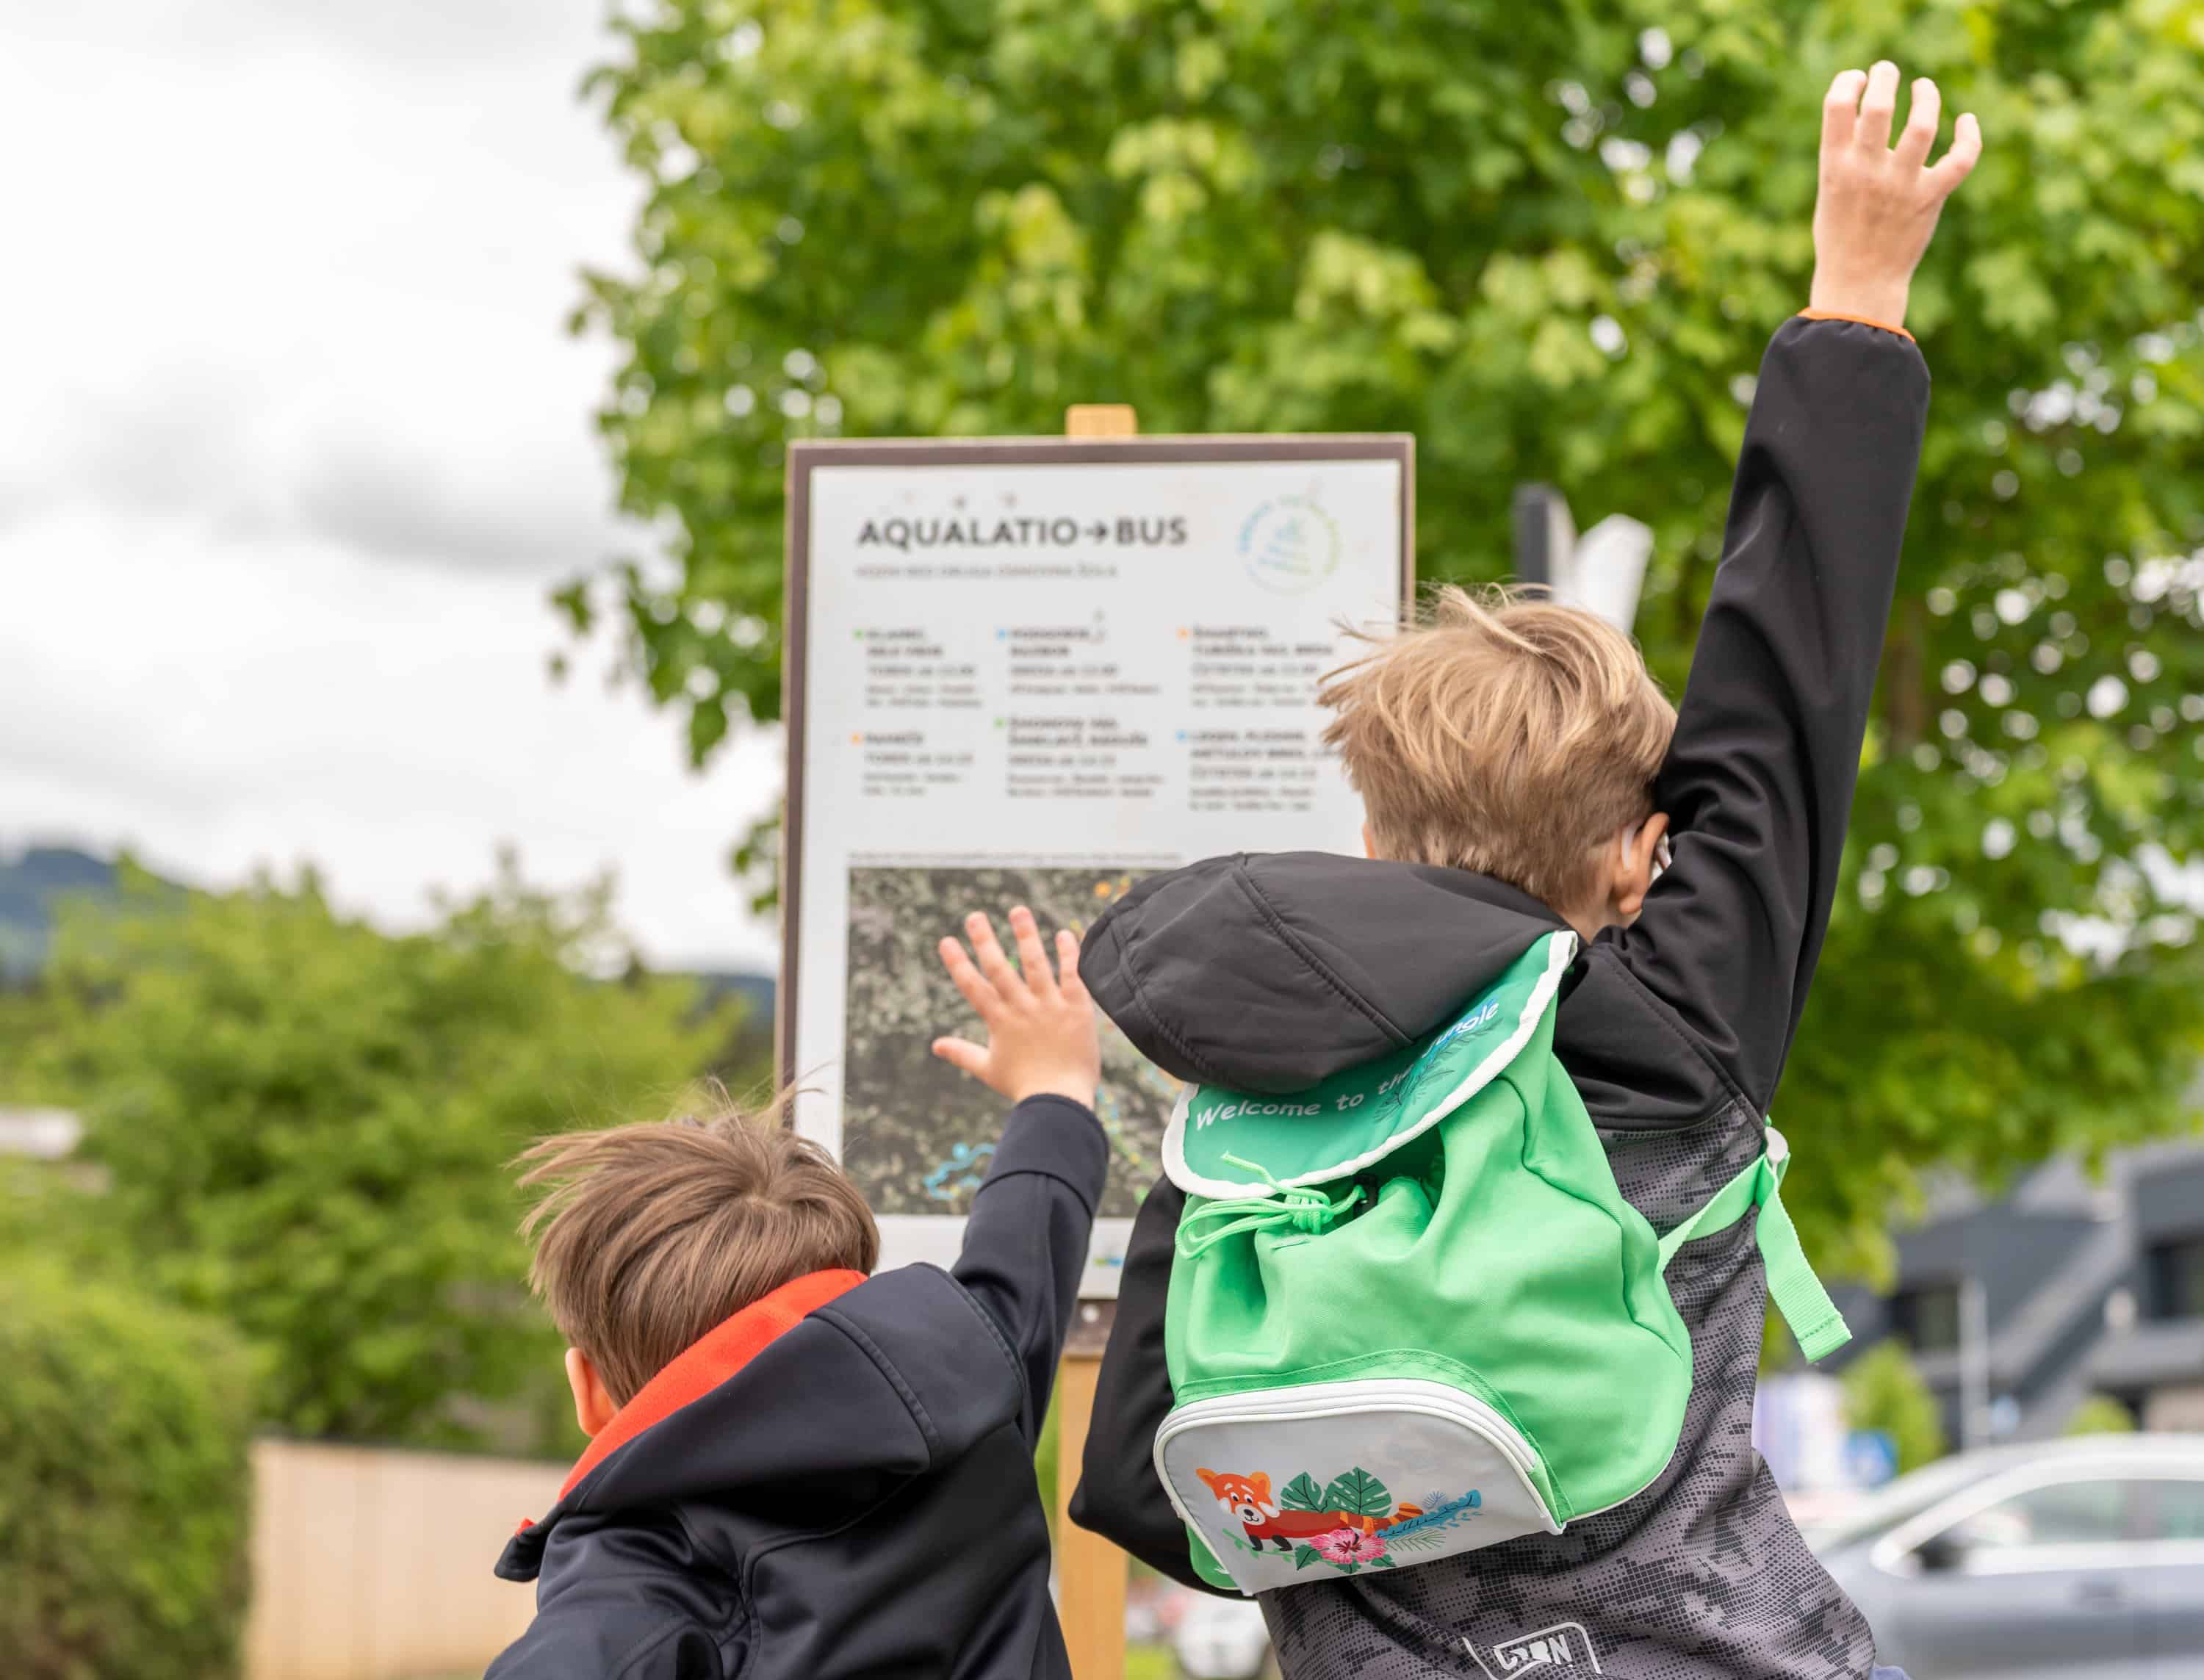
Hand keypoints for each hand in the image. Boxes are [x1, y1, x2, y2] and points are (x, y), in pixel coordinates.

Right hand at [932, 906, 1100, 1108]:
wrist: (1062, 1101)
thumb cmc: (1024, 1087)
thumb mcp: (988, 1070)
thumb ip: (962, 1053)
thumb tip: (935, 1046)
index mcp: (999, 1022)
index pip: (973, 987)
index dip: (958, 963)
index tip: (946, 941)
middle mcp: (1022, 1009)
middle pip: (1000, 968)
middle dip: (985, 940)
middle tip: (974, 916)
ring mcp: (1049, 1006)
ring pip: (1035, 964)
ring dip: (1025, 935)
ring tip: (1017, 911)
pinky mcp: (1076, 1008)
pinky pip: (1072, 974)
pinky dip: (1068, 953)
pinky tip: (1063, 933)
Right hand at [1810, 62, 1981, 329]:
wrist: (1859, 283)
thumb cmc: (1841, 235)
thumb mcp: (1830, 191)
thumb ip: (1846, 155)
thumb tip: (1871, 112)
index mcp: (1834, 167)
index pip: (1837, 105)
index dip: (1849, 81)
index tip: (1856, 80)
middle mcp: (1866, 172)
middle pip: (1879, 106)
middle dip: (1885, 77)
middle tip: (1887, 72)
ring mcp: (1900, 185)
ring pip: (1922, 126)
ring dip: (1927, 97)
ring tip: (1924, 88)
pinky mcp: (1930, 198)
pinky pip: (1960, 159)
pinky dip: (1969, 136)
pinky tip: (1966, 121)